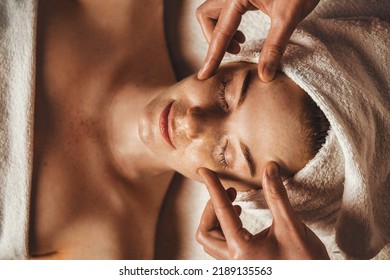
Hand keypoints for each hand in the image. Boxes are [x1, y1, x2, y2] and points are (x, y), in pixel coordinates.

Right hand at [196, 0, 319, 81]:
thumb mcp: (289, 16)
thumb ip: (275, 46)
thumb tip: (264, 76)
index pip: (220, 31)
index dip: (212, 57)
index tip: (204, 76)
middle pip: (206, 15)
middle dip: (214, 38)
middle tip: (234, 53)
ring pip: (213, 11)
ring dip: (220, 31)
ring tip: (239, 45)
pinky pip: (225, 10)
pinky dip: (228, 25)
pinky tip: (243, 35)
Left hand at [196, 162, 328, 258]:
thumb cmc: (306, 262)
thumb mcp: (292, 226)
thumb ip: (277, 197)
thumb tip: (269, 168)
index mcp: (242, 250)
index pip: (221, 212)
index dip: (213, 188)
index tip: (204, 171)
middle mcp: (234, 262)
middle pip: (206, 232)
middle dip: (211, 208)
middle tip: (231, 191)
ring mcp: (238, 266)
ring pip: (211, 242)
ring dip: (216, 220)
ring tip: (235, 204)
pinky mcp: (243, 266)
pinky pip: (221, 248)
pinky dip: (223, 230)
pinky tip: (239, 219)